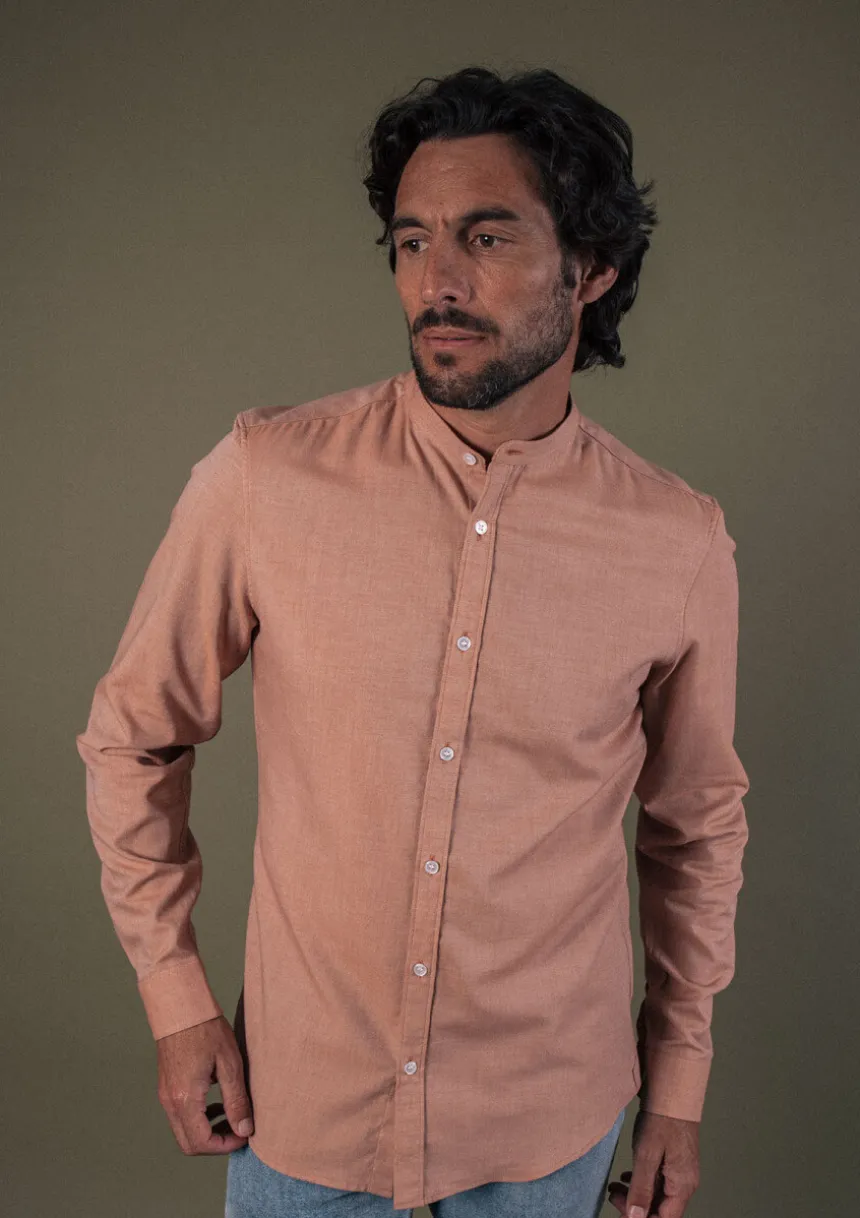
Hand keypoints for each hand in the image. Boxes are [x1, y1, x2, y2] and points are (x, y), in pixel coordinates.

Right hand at [156, 1014, 253, 1154]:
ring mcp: (165, 1096)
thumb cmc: (206, 1029)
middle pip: (189, 1144)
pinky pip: (180, 1116)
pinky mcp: (166, 1088)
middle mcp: (170, 1102)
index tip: (245, 1135)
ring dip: (207, 1131)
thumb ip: (236, 1100)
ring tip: (230, 1115)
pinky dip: (198, 1118)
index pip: (201, 1142)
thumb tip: (244, 1129)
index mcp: (185, 1098)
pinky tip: (216, 1103)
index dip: (225, 1145)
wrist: (180, 1007)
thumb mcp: (229, 1064)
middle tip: (238, 1129)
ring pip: (184, 1131)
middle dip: (216, 1143)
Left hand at [607, 1108, 699, 1216]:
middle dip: (636, 1207)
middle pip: (660, 1209)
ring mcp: (680, 1172)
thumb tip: (635, 1217)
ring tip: (614, 1186)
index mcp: (682, 1186)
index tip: (620, 1210)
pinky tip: (626, 1176)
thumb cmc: (661, 1121)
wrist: (673, 1093)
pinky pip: (659, 1182)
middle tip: (613, 1195)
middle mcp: (685, 1183)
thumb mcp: (646, 1155)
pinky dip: (642, 1182)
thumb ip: (641, 1188)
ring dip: (636, 1194)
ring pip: (658, 1195)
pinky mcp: (674, 1161)